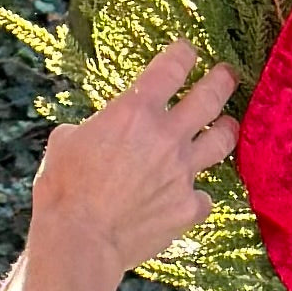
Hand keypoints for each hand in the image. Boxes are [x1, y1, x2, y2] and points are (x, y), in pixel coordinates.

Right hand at [31, 41, 237, 276]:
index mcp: (135, 112)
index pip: (172, 67)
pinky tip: (190, 197)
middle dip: (223, 80)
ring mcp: (183, 171)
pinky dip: (197, 194)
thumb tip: (95, 133)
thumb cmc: (63, 190)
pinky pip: (204, 195)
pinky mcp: (189, 205)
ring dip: (226, 129)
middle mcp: (167, 136)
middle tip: (228, 74)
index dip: (184, 53)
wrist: (80, 240)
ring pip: (223, 140)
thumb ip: (92, 129)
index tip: (188, 50)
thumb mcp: (65, 143)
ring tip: (227, 125)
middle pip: (211, 96)